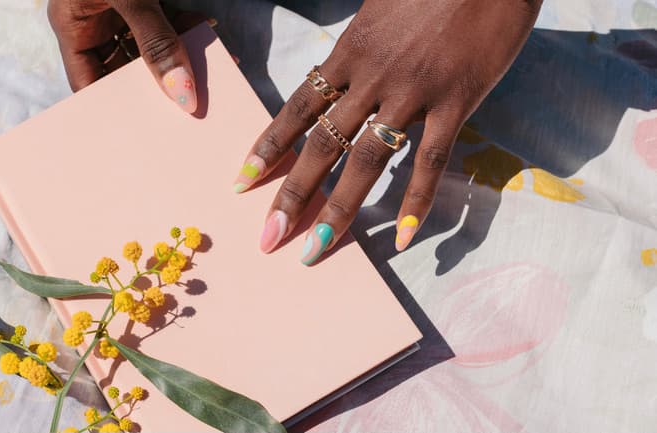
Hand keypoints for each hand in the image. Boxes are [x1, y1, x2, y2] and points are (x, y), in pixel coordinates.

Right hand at [48, 0, 198, 112]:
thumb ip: (155, 40)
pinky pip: (168, 19)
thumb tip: (182, 91)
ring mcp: (122, 8)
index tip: (147, 131)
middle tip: (189, 106)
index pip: (91, 83)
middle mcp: (96, 21)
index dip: (117, 108)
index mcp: (73, 25)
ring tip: (209, 71)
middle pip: (127, 68)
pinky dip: (186, 26)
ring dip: (181, 55)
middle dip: (158, 83)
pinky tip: (206, 29)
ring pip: (153, 45)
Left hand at [234, 0, 541, 263]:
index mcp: (349, 51)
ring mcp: (412, 92)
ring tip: (315, 248)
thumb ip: (360, 48)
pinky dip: (416, 202)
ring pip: (366, 161)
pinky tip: (401, 237)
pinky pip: (431, 160)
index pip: (297, 109)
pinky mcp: (456, 101)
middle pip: (321, 145)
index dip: (268, 147)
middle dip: (291, 194)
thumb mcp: (379, 9)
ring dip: (339, 210)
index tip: (242, 180)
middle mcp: (371, 77)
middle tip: (268, 236)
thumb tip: (342, 75)